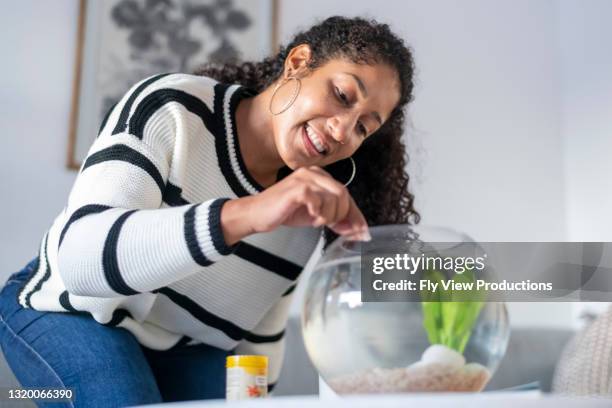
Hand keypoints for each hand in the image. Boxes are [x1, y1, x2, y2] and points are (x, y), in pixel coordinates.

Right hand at [221, 166, 369, 244]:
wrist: (257, 214)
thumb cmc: (283, 212)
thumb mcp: (315, 215)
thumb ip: (335, 217)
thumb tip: (357, 230)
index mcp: (319, 176)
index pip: (345, 194)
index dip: (356, 215)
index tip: (362, 233)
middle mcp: (313, 172)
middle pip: (344, 194)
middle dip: (342, 216)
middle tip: (332, 227)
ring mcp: (305, 178)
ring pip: (335, 197)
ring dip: (329, 216)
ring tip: (316, 220)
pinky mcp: (297, 188)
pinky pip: (319, 201)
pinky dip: (319, 213)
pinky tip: (311, 217)